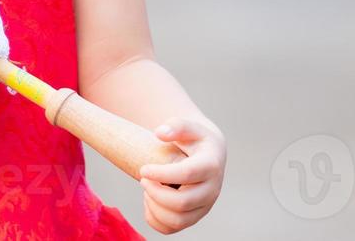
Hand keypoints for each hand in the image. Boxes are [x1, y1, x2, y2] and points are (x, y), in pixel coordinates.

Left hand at [137, 117, 225, 233]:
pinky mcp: (194, 217)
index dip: (161, 174)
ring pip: (177, 220)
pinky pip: (171, 229)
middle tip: (143, 179)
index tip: (143, 169)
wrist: (207, 154)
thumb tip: (160, 133)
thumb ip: (176, 125)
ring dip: (154, 207)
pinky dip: (154, 220)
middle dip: (156, 193)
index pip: (187, 175)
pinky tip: (149, 201)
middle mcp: (212, 190)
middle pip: (182, 203)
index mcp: (211, 165)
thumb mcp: (188, 127)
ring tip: (147, 189)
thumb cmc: (193, 139)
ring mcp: (204, 207)